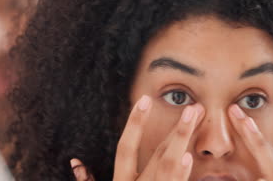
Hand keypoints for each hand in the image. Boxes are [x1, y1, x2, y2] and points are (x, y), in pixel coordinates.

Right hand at [71, 95, 203, 180]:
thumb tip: (75, 163)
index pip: (126, 148)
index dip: (135, 123)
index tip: (145, 100)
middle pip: (156, 155)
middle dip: (176, 130)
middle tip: (193, 107)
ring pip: (169, 168)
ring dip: (183, 143)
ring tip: (196, 121)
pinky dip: (181, 174)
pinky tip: (189, 158)